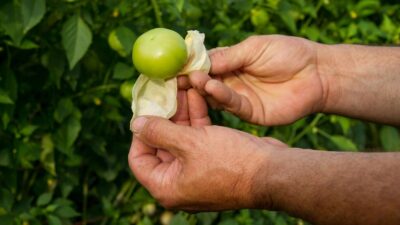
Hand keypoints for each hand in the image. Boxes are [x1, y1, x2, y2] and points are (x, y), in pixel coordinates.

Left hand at [128, 86, 286, 210]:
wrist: (272, 171)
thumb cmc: (231, 162)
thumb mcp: (189, 144)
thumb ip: (159, 132)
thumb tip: (136, 124)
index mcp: (167, 187)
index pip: (138, 159)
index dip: (140, 132)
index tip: (145, 108)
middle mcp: (179, 182)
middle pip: (161, 145)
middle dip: (164, 116)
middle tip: (162, 92)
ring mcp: (198, 172)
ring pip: (181, 139)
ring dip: (182, 113)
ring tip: (180, 86)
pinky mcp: (214, 161)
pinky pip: (198, 139)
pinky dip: (197, 118)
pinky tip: (197, 94)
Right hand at [187, 35, 326, 125]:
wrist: (318, 73)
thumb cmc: (289, 53)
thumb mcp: (255, 47)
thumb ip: (229, 55)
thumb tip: (201, 62)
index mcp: (232, 63)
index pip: (205, 66)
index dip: (191, 66)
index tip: (175, 66)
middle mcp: (232, 82)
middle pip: (205, 84)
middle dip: (190, 81)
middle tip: (175, 79)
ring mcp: (240, 99)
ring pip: (214, 96)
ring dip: (202, 88)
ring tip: (192, 80)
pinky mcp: (250, 113)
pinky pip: (232, 105)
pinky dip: (221, 96)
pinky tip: (212, 86)